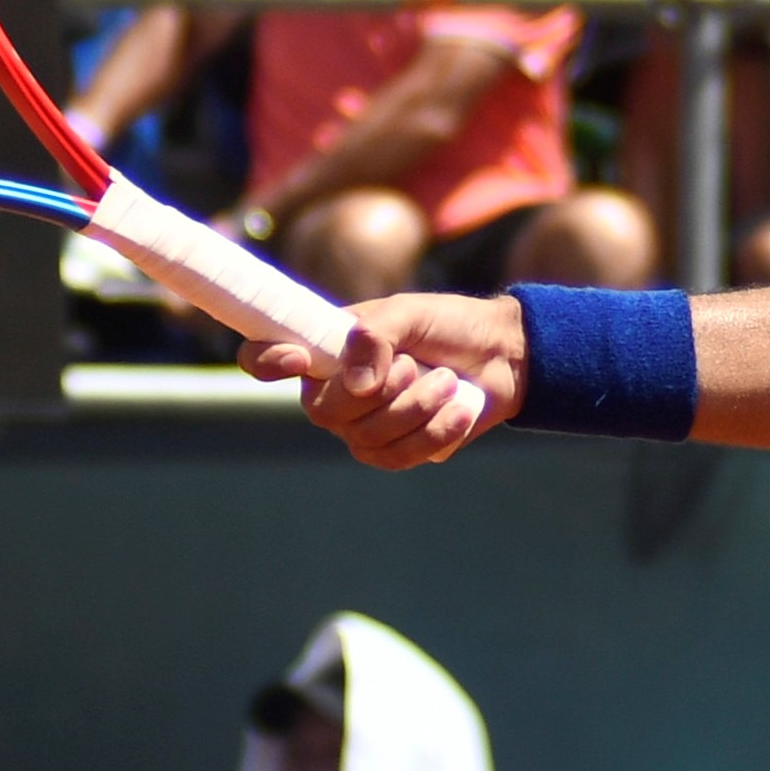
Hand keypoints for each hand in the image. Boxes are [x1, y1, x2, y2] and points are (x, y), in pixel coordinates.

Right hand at [239, 292, 521, 469]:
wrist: (503, 355)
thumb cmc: (450, 325)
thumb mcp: (411, 313)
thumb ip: (378, 337)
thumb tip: (357, 386)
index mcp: (328, 349)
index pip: (268, 358)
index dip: (266, 361)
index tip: (295, 358)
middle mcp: (335, 392)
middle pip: (325, 412)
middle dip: (381, 389)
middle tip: (415, 363)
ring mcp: (362, 427)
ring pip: (366, 437)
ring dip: (417, 405)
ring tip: (446, 381)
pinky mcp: (396, 452)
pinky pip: (399, 456)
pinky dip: (436, 429)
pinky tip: (458, 409)